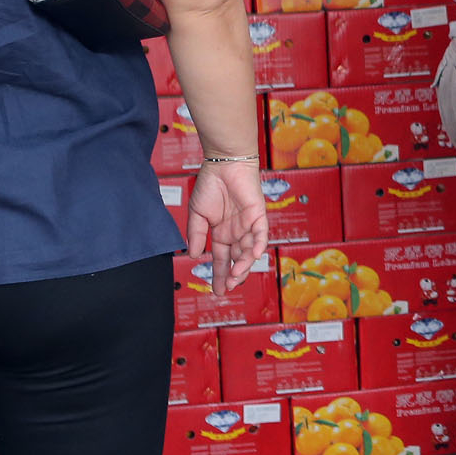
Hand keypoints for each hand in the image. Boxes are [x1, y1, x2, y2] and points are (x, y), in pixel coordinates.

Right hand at [187, 160, 269, 290]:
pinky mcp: (258, 215)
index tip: (217, 291)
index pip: (223, 260)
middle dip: (234, 275)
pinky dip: (258, 244)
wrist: (223, 164)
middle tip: (228, 288)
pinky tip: (253, 256)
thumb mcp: (197, 214)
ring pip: (249, 250)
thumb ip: (196, 235)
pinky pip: (261, 233)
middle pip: (238, 260)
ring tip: (236, 276)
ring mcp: (248, 225)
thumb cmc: (211, 185)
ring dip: (244, 264)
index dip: (220, 275)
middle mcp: (237, 232)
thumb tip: (194, 255)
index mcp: (222, 233)